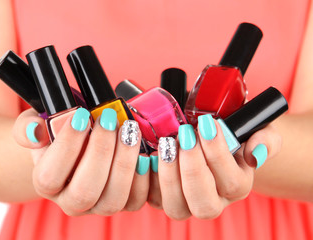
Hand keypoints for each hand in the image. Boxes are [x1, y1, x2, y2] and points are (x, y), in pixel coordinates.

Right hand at [13, 107, 148, 215]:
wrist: (77, 146)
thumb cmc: (58, 134)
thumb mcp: (37, 123)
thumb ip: (28, 127)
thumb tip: (36, 131)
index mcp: (46, 183)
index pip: (50, 176)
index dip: (67, 146)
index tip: (82, 115)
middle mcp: (71, 201)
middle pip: (85, 192)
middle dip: (100, 152)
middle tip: (109, 119)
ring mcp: (98, 206)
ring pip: (113, 199)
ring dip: (124, 163)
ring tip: (129, 130)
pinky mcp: (123, 202)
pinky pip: (136, 200)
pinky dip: (144, 175)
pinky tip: (143, 149)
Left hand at [155, 114, 280, 219]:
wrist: (211, 134)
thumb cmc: (233, 132)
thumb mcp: (257, 129)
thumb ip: (265, 140)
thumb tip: (255, 154)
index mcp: (237, 186)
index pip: (231, 183)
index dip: (217, 154)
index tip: (207, 123)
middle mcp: (213, 200)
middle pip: (204, 205)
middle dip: (193, 169)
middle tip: (185, 135)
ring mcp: (186, 201)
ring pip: (176, 206)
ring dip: (169, 175)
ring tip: (166, 142)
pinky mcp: (162, 196)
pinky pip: (152, 197)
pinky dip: (148, 177)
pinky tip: (149, 152)